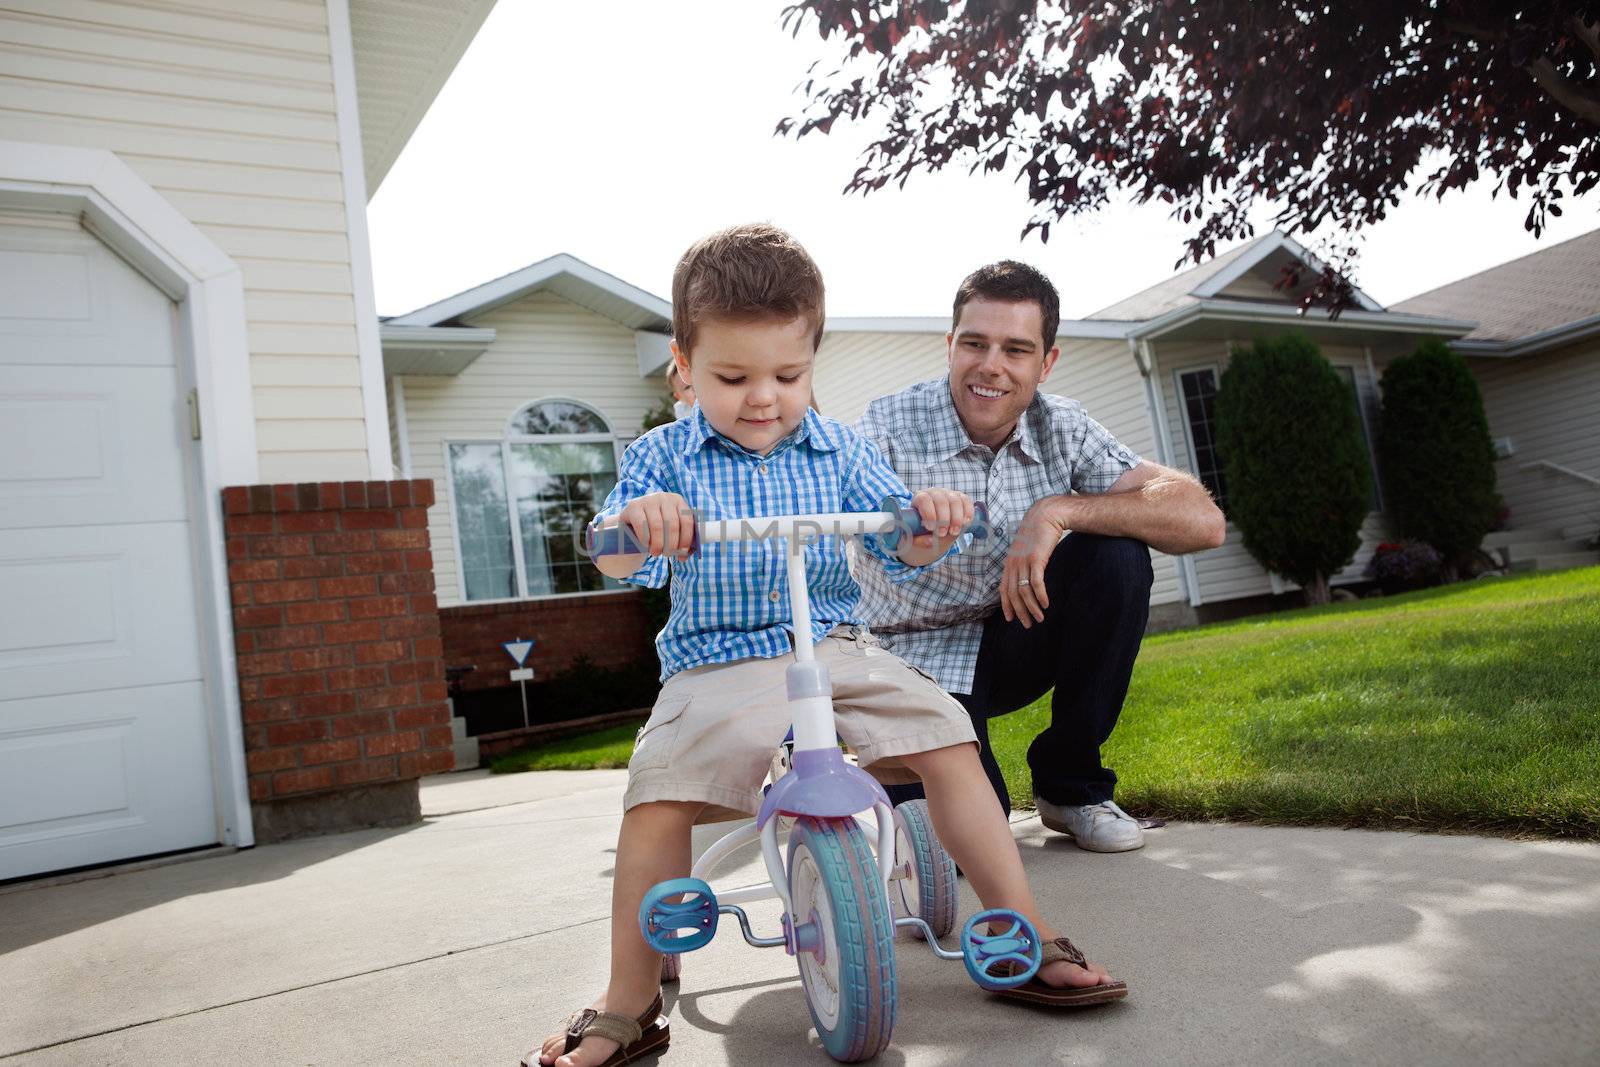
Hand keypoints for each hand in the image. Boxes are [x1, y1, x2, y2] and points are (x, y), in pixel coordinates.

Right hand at [615, 492, 695, 558]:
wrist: (631, 524)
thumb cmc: (656, 530)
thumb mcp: (670, 531)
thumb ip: (681, 539)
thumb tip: (686, 554)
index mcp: (678, 501)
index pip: (687, 521)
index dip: (686, 540)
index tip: (682, 554)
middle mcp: (664, 497)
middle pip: (672, 524)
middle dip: (671, 544)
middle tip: (667, 555)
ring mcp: (648, 500)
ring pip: (657, 526)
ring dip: (658, 544)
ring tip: (656, 553)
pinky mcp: (633, 506)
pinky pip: (641, 524)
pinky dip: (645, 538)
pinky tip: (646, 545)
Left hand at [909, 487, 974, 546]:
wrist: (933, 531)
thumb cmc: (922, 532)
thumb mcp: (918, 538)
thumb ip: (920, 540)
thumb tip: (929, 541)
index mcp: (920, 498)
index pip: (924, 500)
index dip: (928, 513)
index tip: (931, 528)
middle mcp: (934, 493)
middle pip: (941, 501)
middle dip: (943, 519)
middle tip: (942, 534)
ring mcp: (949, 494)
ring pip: (955, 501)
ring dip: (956, 518)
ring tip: (954, 532)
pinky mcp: (961, 498)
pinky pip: (966, 501)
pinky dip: (968, 512)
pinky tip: (966, 523)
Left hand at [1001, 500, 1066, 627]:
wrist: (1045, 516)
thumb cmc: (1037, 534)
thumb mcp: (1025, 551)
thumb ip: (1023, 564)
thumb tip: (1026, 579)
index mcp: (1009, 564)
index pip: (1003, 589)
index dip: (1006, 605)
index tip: (1011, 619)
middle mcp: (1013, 564)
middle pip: (1013, 594)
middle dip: (1020, 612)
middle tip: (1028, 625)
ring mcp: (1023, 562)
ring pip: (1024, 592)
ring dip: (1032, 608)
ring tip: (1040, 618)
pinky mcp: (1036, 559)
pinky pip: (1036, 583)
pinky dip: (1040, 596)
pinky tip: (1046, 604)